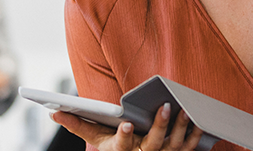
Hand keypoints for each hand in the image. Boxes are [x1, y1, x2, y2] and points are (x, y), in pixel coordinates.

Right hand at [52, 103, 202, 150]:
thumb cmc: (112, 147)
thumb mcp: (95, 138)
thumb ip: (77, 124)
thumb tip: (53, 112)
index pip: (120, 146)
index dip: (124, 136)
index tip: (127, 123)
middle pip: (153, 145)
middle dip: (160, 126)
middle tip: (164, 106)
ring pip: (174, 146)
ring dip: (180, 129)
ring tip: (184, 110)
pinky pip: (187, 148)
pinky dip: (194, 136)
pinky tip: (198, 121)